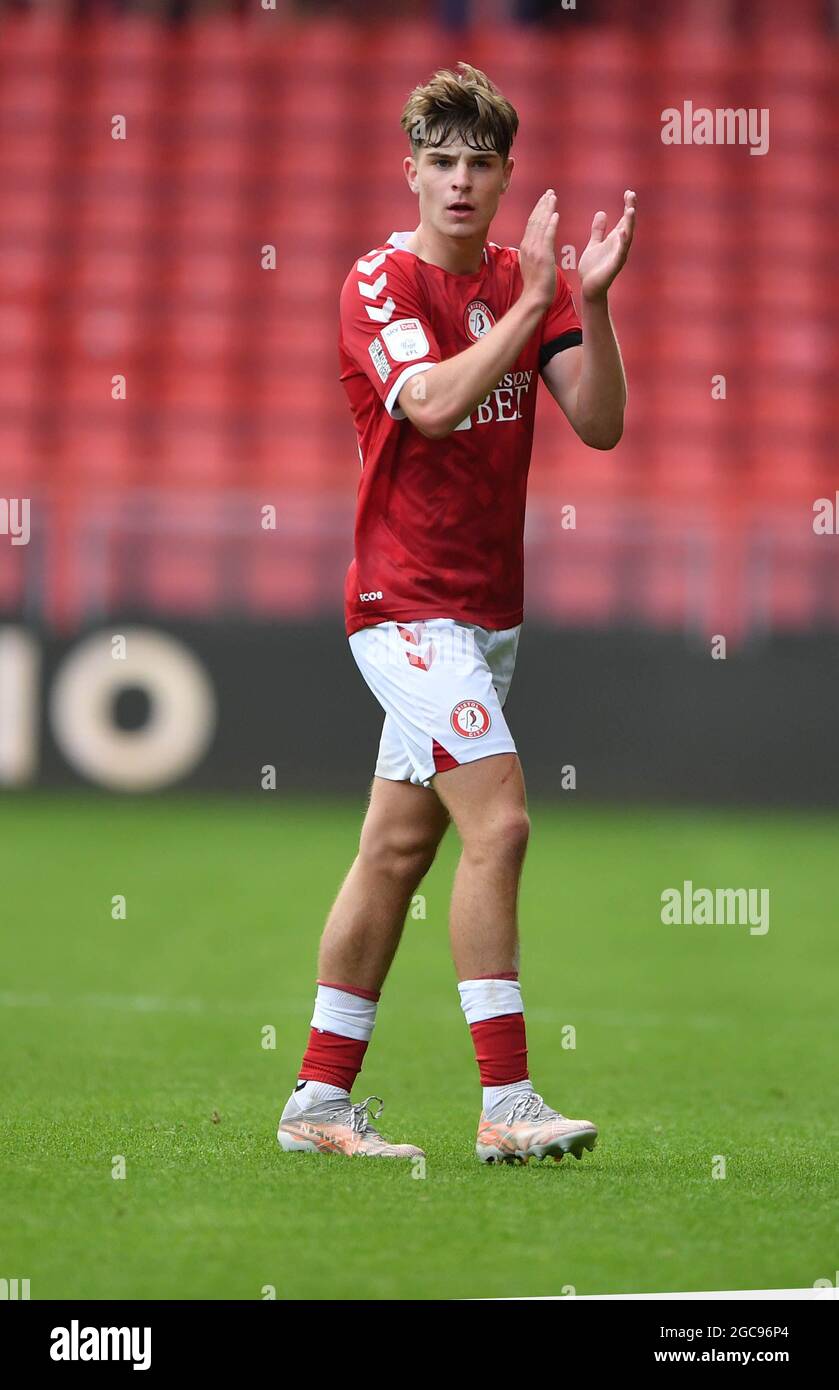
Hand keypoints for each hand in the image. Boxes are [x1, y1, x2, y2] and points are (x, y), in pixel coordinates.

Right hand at [518, 190, 558, 310]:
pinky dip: (551, 224)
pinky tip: (556, 214)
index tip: (544, 199)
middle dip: (543, 204)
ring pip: (540, 224)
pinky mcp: (543, 256)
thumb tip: (533, 246)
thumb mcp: (530, 264)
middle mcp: (528, 245)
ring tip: (553, 197)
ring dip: (547, 209)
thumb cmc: (535, 285)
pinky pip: (547, 236)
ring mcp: (535, 250)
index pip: (531, 223)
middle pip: (535, 220)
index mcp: (525, 247)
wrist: (534, 298)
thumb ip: (532, 252)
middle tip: (550, 192)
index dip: (538, 210)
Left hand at [578, 189, 635, 301]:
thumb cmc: (592, 268)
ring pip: (627, 237)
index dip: (627, 206)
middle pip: (628, 225)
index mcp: (615, 240)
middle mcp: (620, 246)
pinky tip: (623, 232)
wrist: (589, 288)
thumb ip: (598, 230)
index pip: (624, 220)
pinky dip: (623, 242)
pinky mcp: (614, 266)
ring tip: (630, 210)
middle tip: (631, 195)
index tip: (628, 192)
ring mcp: (619, 255)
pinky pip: (620, 252)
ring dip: (629, 224)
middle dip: (630, 210)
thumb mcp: (594, 244)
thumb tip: (601, 212)